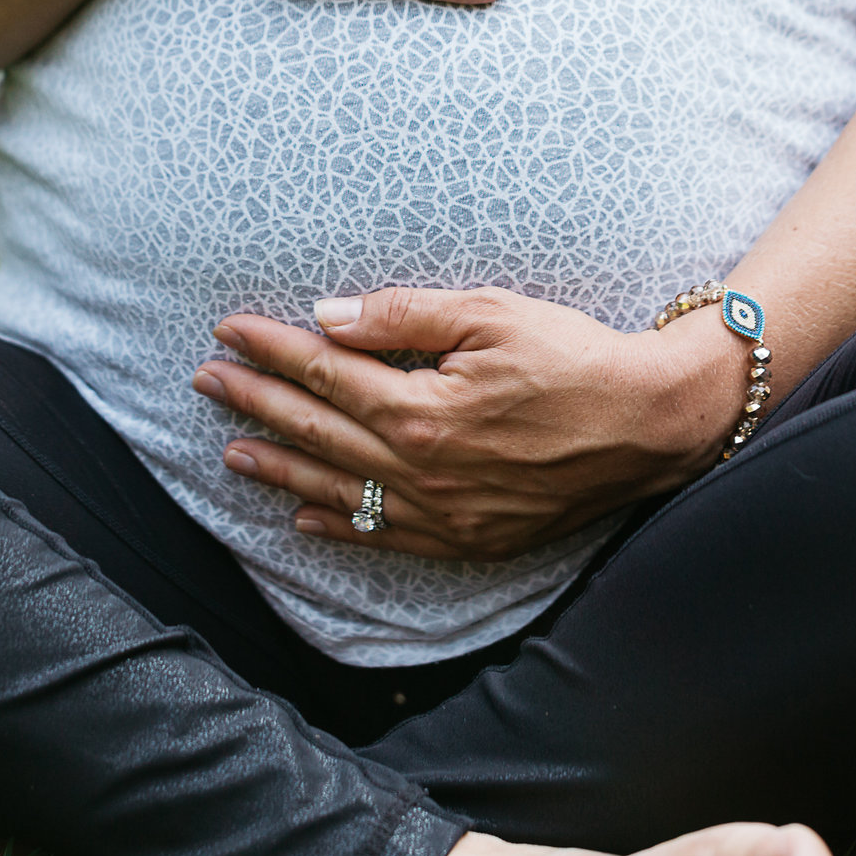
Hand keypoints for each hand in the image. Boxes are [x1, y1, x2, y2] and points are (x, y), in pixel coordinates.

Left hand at [191, 287, 749, 560]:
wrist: (650, 426)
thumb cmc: (575, 358)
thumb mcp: (491, 314)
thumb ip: (404, 316)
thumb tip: (329, 318)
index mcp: (420, 411)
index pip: (323, 374)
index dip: (270, 350)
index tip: (228, 331)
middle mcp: (422, 471)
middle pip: (318, 432)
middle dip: (255, 402)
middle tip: (205, 382)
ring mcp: (443, 514)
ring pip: (340, 491)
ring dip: (280, 469)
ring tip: (232, 451)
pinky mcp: (469, 541)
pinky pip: (386, 539)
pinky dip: (340, 528)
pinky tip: (306, 519)